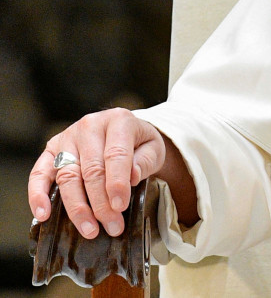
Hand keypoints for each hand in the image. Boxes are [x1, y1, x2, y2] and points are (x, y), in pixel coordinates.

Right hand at [28, 109, 167, 238]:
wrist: (124, 132)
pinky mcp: (51, 150)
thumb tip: (131, 177)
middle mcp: (90, 126)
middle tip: (112, 226)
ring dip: (77, 207)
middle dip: (101, 203)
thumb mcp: (153, 148)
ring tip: (90, 230)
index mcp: (118, 120)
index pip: (115, 154)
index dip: (117, 182)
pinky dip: (37, 194)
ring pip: (67, 176)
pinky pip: (39, 173)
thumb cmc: (140, 143)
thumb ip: (144, 161)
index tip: (120, 206)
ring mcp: (67, 137)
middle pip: (91, 170)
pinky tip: (43, 214)